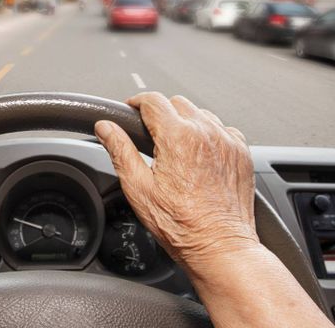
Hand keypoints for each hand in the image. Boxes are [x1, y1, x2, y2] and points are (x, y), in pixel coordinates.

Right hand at [94, 92, 257, 273]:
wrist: (219, 245)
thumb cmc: (181, 224)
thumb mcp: (138, 188)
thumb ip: (120, 151)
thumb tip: (105, 128)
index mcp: (178, 138)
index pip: (153, 100)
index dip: (136, 102)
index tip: (130, 110)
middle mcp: (206, 133)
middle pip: (176, 103)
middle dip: (160, 113)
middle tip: (149, 135)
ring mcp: (227, 142)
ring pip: (200, 114)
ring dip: (184, 122)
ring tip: (174, 148)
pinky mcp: (241, 153)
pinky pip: (222, 129)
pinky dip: (208, 135)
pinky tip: (198, 156)